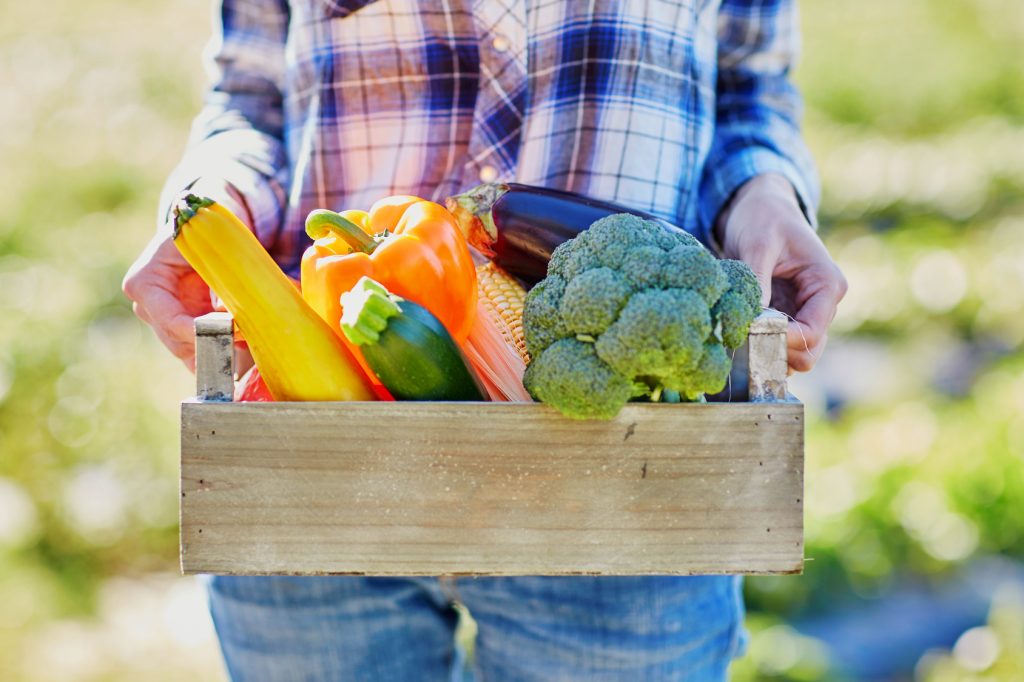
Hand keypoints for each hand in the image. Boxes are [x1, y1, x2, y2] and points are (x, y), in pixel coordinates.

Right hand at [122, 179, 249, 370]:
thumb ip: (217, 276)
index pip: (168, 319)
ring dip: (218, 353)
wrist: (207, 230)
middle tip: (245, 344)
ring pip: (188, 352)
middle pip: (177, 341)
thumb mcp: (214, 244)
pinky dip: (219, 356)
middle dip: (212, 345)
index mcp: (145, 281)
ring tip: (248, 349)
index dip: (197, 332)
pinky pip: (198, 353)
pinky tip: (241, 359)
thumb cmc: (207, 231)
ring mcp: (164, 321)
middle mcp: (148, 306)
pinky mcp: (182, 330)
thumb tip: (223, 312)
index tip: (228, 333)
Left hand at [715, 174, 846, 372]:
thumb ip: (758, 282)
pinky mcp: (785, 314)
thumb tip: (752, 321)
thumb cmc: (763, 218)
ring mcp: (804, 311)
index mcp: (826, 284)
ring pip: (793, 352)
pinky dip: (760, 344)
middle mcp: (822, 303)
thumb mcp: (758, 244)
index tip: (750, 334)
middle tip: (743, 344)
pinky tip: (737, 334)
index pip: (813, 331)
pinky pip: (777, 341)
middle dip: (778, 353)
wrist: (759, 206)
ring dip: (767, 352)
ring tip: (737, 339)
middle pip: (809, 351)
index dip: (783, 340)